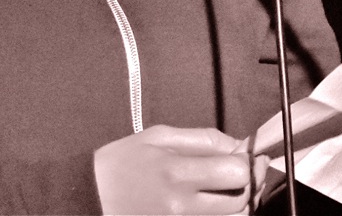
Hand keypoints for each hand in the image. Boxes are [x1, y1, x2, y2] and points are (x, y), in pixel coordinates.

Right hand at [94, 124, 269, 214]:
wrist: (91, 198)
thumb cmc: (122, 162)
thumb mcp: (158, 136)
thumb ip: (202, 139)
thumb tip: (238, 145)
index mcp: (177, 172)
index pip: (236, 172)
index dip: (250, 163)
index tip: (250, 156)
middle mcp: (183, 205)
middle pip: (241, 200)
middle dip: (249, 183)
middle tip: (246, 170)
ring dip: (240, 203)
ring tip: (232, 187)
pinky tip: (218, 203)